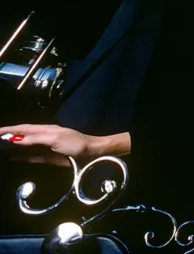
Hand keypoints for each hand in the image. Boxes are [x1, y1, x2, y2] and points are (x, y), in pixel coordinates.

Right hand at [0, 124, 129, 165]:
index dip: (9, 130)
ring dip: (12, 148)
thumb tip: (16, 139)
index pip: (23, 128)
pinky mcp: (47, 158)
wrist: (91, 153)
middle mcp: (43, 137)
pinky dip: (21, 157)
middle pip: (22, 136)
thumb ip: (35, 139)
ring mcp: (45, 147)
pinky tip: (12, 158)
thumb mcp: (54, 139)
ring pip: (25, 147)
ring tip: (0, 150)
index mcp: (45, 129)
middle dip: (8, 137)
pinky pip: (31, 157)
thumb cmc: (75, 143)